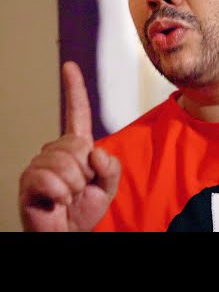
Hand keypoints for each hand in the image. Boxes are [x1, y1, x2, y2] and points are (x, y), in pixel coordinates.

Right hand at [18, 61, 120, 231]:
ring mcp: (39, 164)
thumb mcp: (108, 185)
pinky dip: (60, 194)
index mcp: (76, 146)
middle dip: (86, 173)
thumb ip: (111, 166)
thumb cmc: (85, 208)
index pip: (76, 112)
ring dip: (75, 186)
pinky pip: (50, 179)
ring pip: (66, 164)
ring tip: (68, 196)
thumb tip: (94, 150)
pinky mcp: (28, 180)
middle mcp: (55, 149)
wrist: (68, 232)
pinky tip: (56, 201)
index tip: (70, 66)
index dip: (74, 89)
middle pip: (77, 146)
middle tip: (80, 188)